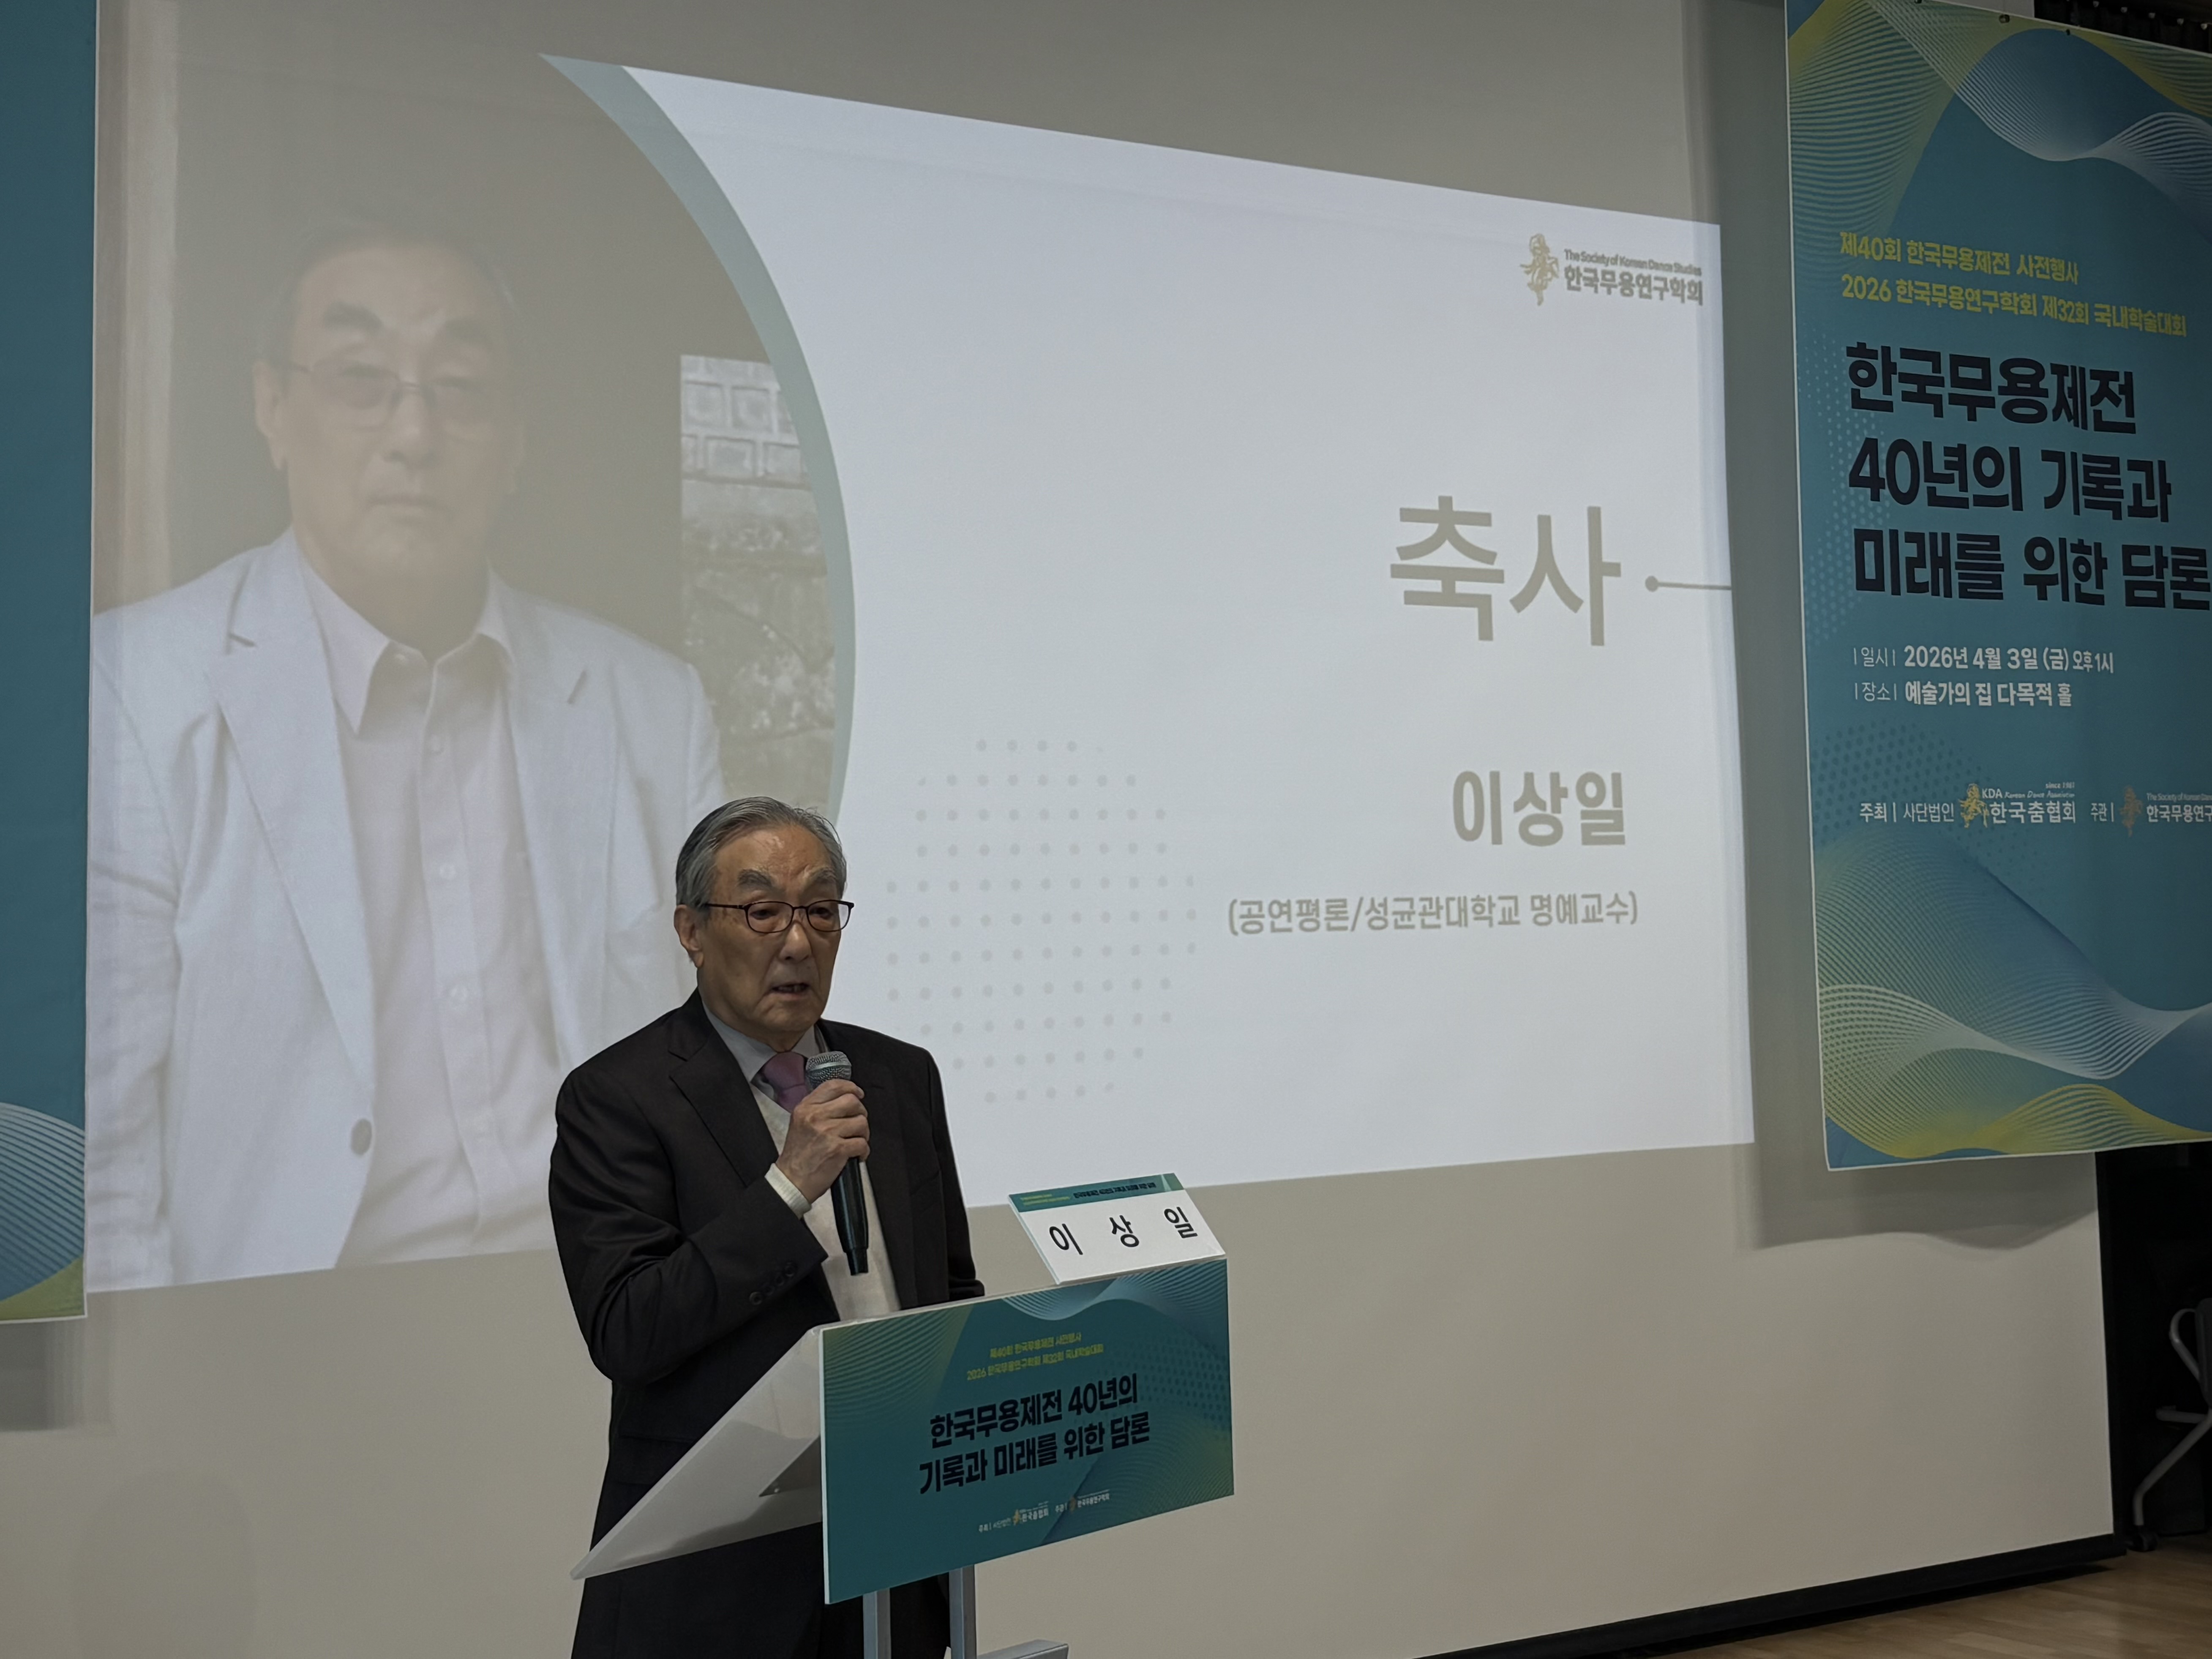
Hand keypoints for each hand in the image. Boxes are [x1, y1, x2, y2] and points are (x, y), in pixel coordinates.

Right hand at [776, 1080, 868, 1204]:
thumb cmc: (797, 1156)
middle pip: (852, 1101)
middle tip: (857, 1123)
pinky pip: (862, 1143)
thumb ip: (818, 1108)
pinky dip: (863, 1151)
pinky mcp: (837, 1149)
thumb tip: (842, 1098)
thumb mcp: (800, 1123)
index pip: (834, 1086)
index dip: (851, 1087)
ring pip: (861, 1122)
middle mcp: (816, 1117)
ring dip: (863, 1134)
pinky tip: (855, 1155)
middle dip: (860, 1113)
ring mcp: (827, 1132)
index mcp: (806, 1108)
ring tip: (855, 1141)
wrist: (791, 1181)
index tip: (857, 1093)